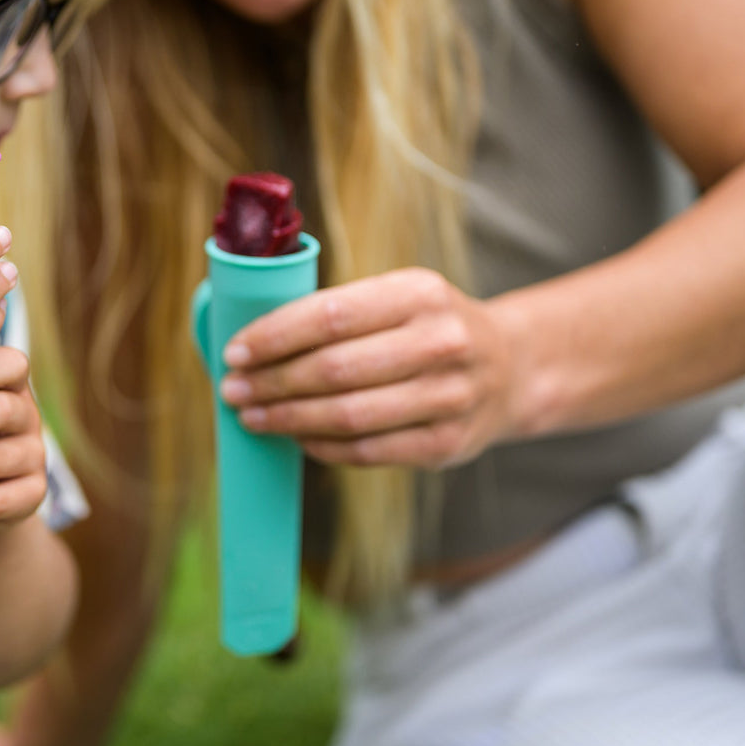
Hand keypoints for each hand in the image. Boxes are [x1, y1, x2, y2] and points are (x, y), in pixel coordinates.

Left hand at [219, 267, 518, 468]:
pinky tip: (295, 436)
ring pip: (348, 416)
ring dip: (288, 419)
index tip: (235, 352)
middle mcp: (441, 342)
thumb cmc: (427, 329)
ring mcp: (450, 397)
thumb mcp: (400, 297)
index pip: (330, 314)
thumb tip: (251, 338)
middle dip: (272, 382)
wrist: (511, 368)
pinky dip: (322, 446)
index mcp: (420, 293)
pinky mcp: (448, 444)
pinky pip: (368, 452)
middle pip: (335, 369)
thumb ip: (340, 312)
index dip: (274, 336)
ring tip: (252, 416)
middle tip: (233, 389)